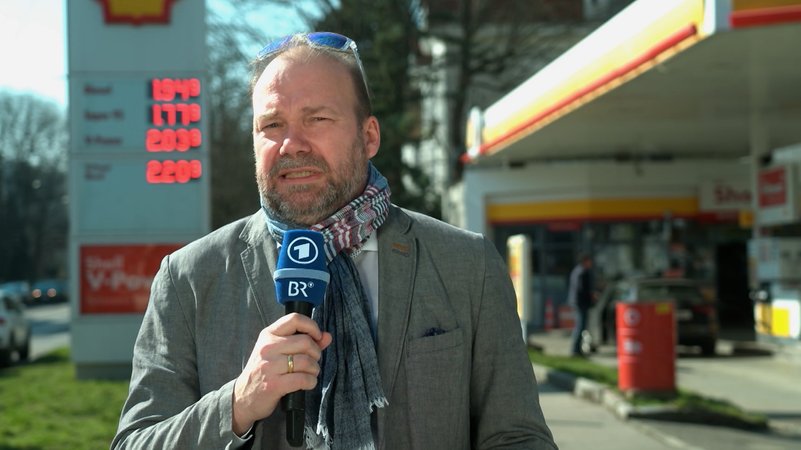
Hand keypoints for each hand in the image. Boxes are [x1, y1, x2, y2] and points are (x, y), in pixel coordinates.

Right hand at [232, 313, 331, 435]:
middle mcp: (268, 347)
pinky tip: (307, 383)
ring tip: (310, 373)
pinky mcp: (274, 385)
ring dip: (314, 369)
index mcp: (268, 335)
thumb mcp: (277, 352)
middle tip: (312, 361)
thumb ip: (303, 342)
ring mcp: (270, 366)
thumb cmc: (264, 372)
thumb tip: (327, 336)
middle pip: (306, 342)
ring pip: (306, 361)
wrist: (242, 397)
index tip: (317, 337)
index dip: (312, 326)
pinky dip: (311, 382)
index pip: (295, 319)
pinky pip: (303, 379)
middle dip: (316, 353)